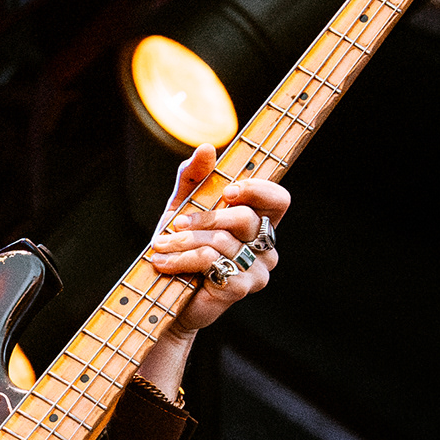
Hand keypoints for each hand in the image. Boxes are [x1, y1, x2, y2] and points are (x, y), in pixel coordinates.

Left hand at [147, 142, 289, 329]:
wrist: (165, 291)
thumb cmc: (179, 246)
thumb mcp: (182, 206)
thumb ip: (194, 177)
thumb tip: (207, 148)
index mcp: (258, 222)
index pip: (278, 199)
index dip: (258, 190)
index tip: (227, 190)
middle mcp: (265, 245)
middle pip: (245, 218)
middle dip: (203, 218)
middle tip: (174, 223)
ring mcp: (258, 269)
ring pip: (223, 241)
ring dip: (184, 241)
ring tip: (160, 247)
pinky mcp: (241, 287)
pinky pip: (212, 262)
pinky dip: (183, 259)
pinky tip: (165, 264)